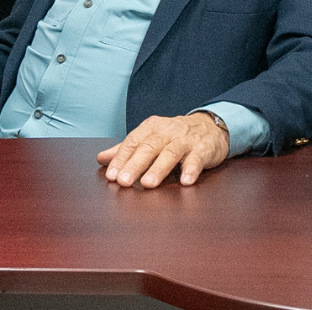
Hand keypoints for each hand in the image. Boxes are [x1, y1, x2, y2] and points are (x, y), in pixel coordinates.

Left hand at [96, 111, 229, 187]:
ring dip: (159, 169)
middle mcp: (167, 131)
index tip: (111, 175)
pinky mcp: (203, 149)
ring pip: (170, 153)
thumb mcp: (150, 138)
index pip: (133, 142)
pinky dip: (190, 169)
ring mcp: (186, 140)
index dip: (121, 159)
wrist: (210, 126)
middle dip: (135, 164)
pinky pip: (196, 159)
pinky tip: (185, 181)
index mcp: (151, 128)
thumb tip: (101, 158)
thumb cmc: (174, 136)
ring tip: (148, 184)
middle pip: (149, 147)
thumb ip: (127, 149)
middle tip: (124, 181)